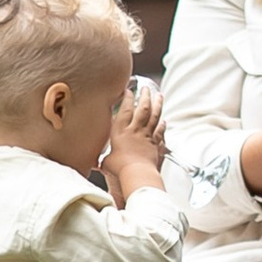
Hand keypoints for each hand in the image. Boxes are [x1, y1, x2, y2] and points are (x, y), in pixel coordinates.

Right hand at [104, 80, 165, 200]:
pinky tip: (164, 121)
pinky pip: (160, 131)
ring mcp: (147, 136)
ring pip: (154, 115)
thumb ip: (105, 160)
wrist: (136, 173)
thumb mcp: (107, 162)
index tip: (129, 91)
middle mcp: (135, 130)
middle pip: (143, 108)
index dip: (127, 99)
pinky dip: (163, 125)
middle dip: (145, 96)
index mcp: (121, 132)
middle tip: (146, 88)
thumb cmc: (120, 168)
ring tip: (159, 95)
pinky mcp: (155, 143)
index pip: (125, 110)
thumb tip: (97, 164)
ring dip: (157, 104)